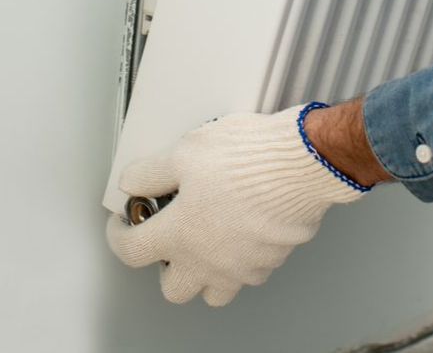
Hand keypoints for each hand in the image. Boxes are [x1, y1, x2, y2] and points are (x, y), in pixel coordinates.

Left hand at [106, 104, 374, 305]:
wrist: (305, 162)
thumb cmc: (249, 157)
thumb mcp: (187, 150)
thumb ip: (151, 171)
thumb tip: (132, 182)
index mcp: (178, 235)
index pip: (130, 251)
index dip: (119, 236)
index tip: (123, 224)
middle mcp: (208, 259)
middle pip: (175, 290)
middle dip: (168, 268)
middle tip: (172, 240)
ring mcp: (243, 264)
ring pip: (218, 291)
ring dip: (209, 273)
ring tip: (212, 243)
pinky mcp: (274, 258)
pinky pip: (253, 271)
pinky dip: (245, 258)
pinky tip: (246, 231)